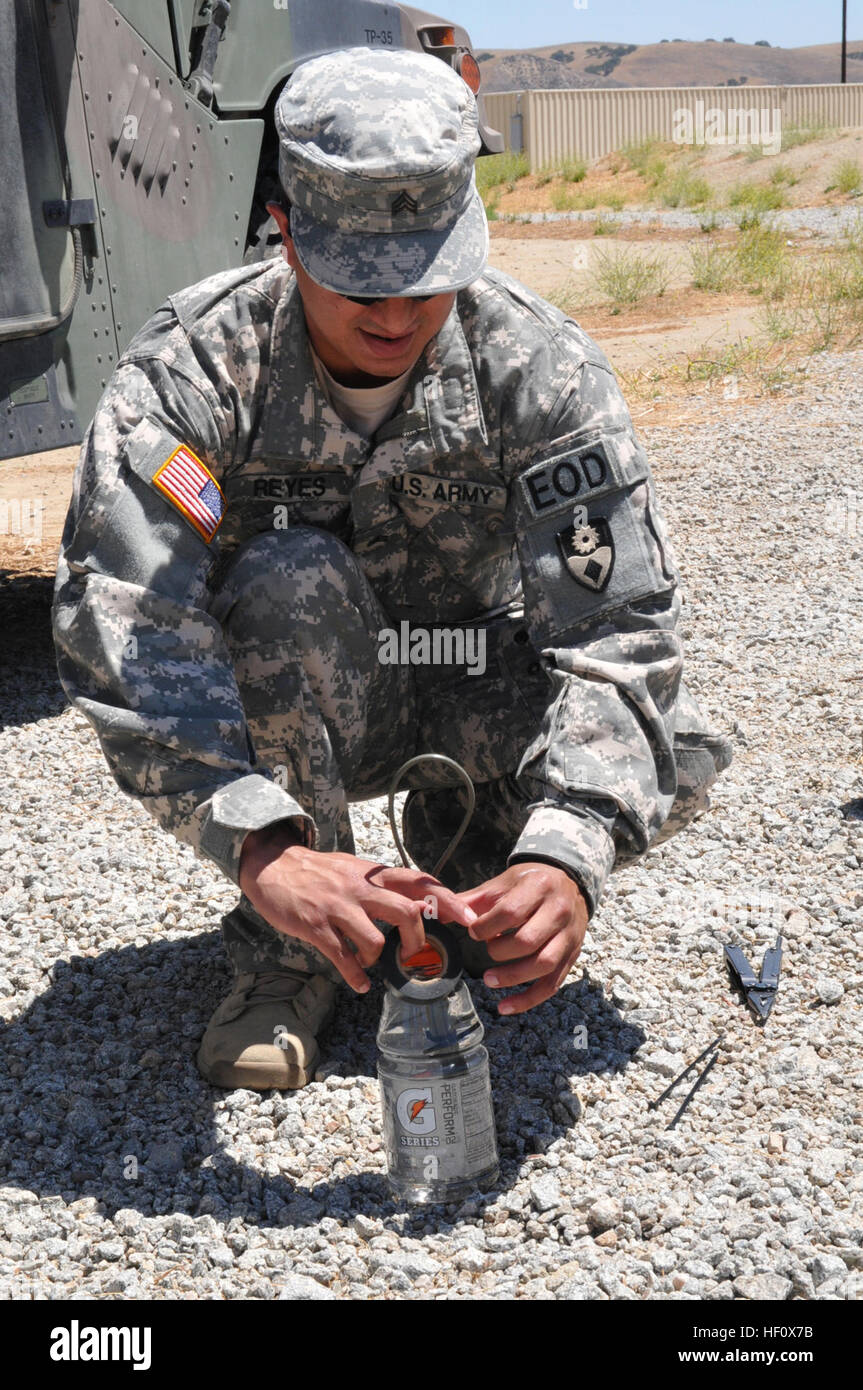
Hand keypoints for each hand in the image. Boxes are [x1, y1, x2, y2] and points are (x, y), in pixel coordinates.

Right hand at [238, 824, 477, 992]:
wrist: (274, 865)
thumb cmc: (320, 872)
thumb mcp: (355, 870)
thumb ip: (385, 886)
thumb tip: (421, 903)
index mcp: (373, 875)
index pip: (418, 881)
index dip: (447, 899)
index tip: (469, 918)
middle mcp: (360, 889)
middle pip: (405, 912)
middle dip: (416, 940)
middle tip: (413, 955)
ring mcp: (338, 907)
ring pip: (374, 940)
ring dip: (377, 959)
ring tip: (369, 963)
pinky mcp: (316, 926)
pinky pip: (342, 956)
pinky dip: (355, 975)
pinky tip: (359, 983)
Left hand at [456, 862, 587, 1014]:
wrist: (569, 883)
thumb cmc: (531, 883)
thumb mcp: (503, 883)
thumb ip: (471, 900)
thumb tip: (435, 913)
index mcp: (539, 887)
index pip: (511, 912)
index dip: (486, 926)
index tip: (474, 931)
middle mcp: (558, 911)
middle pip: (527, 941)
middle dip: (499, 951)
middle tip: (486, 949)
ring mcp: (569, 936)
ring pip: (543, 964)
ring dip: (512, 977)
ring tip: (489, 979)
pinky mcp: (572, 956)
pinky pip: (552, 984)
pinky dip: (528, 999)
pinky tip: (505, 1007)